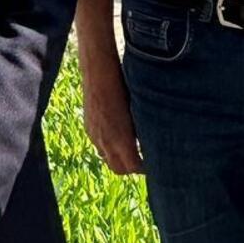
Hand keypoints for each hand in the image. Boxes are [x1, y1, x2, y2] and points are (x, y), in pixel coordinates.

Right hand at [81, 43, 143, 174]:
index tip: (154, 165)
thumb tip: (154, 142)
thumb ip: (143, 132)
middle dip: (131, 169)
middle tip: (144, 163)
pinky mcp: (88, 128)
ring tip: (132, 150)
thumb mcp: (138, 111)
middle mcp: (105, 142)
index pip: (133, 167)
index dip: (144, 169)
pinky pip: (99, 145)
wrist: (99, 73)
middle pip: (118, 169)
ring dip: (119, 158)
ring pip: (107, 158)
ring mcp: (95, 136)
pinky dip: (110, 147)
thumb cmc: (124, 89)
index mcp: (120, 140)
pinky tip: (118, 136)